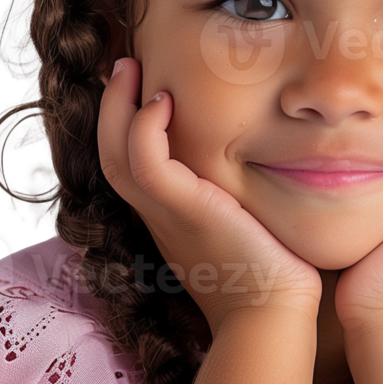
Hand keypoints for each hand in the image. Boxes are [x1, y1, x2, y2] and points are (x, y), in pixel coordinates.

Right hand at [98, 58, 321, 336]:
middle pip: (110, 156)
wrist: (272, 316)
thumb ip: (243, 202)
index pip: (132, 167)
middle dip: (111, 108)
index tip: (139, 92)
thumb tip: (266, 174)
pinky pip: (146, 162)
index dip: (125, 129)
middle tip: (123, 67)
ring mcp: (166, 215)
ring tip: (130, 69)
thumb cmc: (272, 279)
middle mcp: (159, 216)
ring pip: (115, 155)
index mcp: (170, 219)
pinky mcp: (184, 210)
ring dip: (117, 107)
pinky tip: (163, 100)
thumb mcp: (247, 230)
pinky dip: (144, 127)